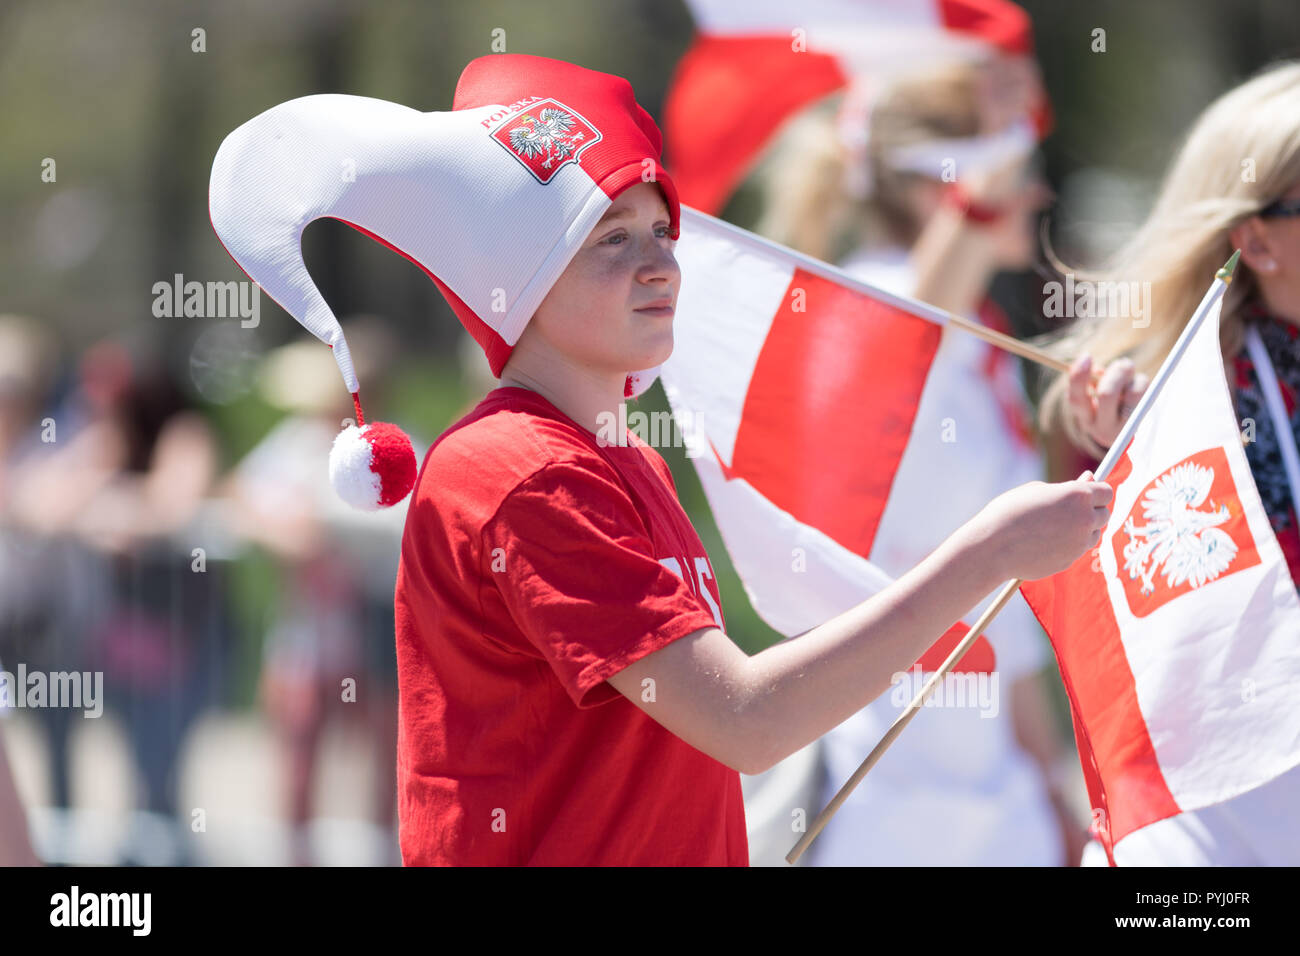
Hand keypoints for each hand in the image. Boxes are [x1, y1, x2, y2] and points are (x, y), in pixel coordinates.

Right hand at [972, 472, 1113, 581]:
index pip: (1106, 492)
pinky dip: (1067, 546)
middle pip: (1104, 514)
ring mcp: (1079, 544)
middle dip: (1091, 511)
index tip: (1084, 493)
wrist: (992, 547)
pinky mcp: (1070, 561)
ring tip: (1052, 527)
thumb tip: (1089, 479)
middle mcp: (1085, 520)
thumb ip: (1066, 487)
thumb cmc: (1010, 512)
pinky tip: (1043, 542)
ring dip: (1081, 530)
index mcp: (1078, 496)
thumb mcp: (1036, 490)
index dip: (1095, 491)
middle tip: (1065, 510)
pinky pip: (1076, 550)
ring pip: (1093, 534)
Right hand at [1066, 355, 1148, 456]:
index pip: (1076, 399)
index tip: (1086, 356)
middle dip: (1115, 373)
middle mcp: (1103, 428)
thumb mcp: (1094, 396)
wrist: (1128, 436)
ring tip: (1130, 376)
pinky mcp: (1143, 420)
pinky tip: (1137, 386)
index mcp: (1086, 419)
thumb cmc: (1108, 407)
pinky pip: (1145, 391)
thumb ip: (1091, 381)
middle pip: (1107, 394)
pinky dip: (1140, 381)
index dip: (1078, 377)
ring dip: (1132, 377)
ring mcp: (1125, 427)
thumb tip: (1093, 365)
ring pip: (1132, 391)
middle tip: (1123, 364)